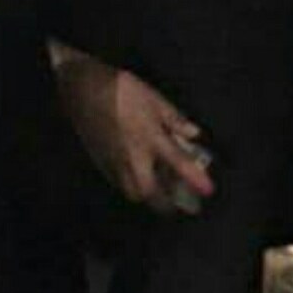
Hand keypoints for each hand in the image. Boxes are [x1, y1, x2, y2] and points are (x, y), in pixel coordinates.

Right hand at [57, 53, 213, 213]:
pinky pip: (116, 182)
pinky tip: (133, 176)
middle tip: (174, 205)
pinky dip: (128, 185)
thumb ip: (174, 118)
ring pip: (130, 190)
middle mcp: (134, 155)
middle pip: (149, 192)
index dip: (195, 179)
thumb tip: (193, 133)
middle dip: (164, 204)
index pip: (179, 163)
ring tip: (154, 192)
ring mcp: (114, 160)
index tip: (208, 192)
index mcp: (151, 137)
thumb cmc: (122, 89)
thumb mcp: (154, 98)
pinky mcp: (99, 160)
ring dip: (146, 196)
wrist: (83, 87)